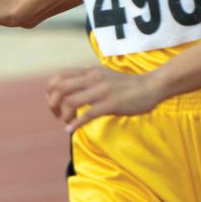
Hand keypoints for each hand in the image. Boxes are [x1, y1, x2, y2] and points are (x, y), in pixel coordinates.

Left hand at [46, 66, 163, 131]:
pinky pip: (86, 115)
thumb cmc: (127, 84)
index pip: (59, 77)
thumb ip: (89, 80)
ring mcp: (101, 91)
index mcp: (90, 71)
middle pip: (60, 88)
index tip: (53, 103)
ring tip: (67, 122)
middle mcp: (93, 78)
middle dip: (53, 104)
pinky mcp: (110, 104)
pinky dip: (75, 124)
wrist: (150, 86)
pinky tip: (71, 130)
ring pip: (71, 102)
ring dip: (64, 115)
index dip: (50, 91)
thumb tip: (73, 90)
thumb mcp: (104, 75)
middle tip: (57, 115)